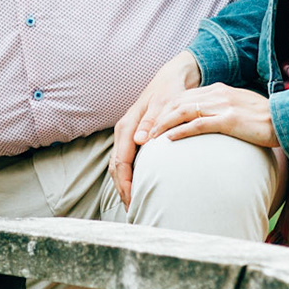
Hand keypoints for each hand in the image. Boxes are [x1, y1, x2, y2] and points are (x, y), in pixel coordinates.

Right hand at [110, 51, 201, 205]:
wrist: (171, 78)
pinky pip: (127, 161)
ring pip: (119, 166)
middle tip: (133, 210)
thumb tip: (139, 141)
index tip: (132, 200)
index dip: (125, 183)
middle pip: (116, 167)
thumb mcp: (164, 104)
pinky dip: (129, 176)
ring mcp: (128, 135)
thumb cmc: (169, 91)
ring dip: (124, 185)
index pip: (120, 161)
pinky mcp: (134, 138)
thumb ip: (151, 121)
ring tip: (134, 204)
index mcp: (127, 126)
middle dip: (122, 189)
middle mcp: (124, 131)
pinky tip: (138, 187)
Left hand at [146, 84, 277, 149]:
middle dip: (160, 116)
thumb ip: (225, 111)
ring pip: (184, 112)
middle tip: (145, 131)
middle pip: (180, 102)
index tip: (155, 121)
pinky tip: (170, 140)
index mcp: (220, 90)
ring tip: (151, 137)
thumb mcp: (242, 108)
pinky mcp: (229, 120)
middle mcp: (218, 94)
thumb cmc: (267, 118)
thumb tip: (214, 122)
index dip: (168, 109)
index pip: (186, 97)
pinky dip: (182, 132)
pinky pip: (199, 125)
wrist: (287, 118)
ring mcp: (223, 106)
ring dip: (164, 124)